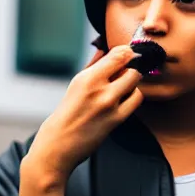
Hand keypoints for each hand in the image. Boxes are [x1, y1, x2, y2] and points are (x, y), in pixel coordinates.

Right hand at [22, 45, 143, 187]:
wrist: (58, 146)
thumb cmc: (65, 114)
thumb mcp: (75, 84)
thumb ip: (93, 66)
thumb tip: (105, 49)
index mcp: (87, 77)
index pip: (120, 54)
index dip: (127, 52)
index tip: (127, 54)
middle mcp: (99, 89)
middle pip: (131, 67)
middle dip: (130, 67)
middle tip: (124, 72)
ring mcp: (109, 105)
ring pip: (135, 81)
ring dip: (132, 82)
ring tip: (121, 87)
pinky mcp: (117, 119)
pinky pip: (136, 99)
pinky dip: (133, 96)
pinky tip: (123, 99)